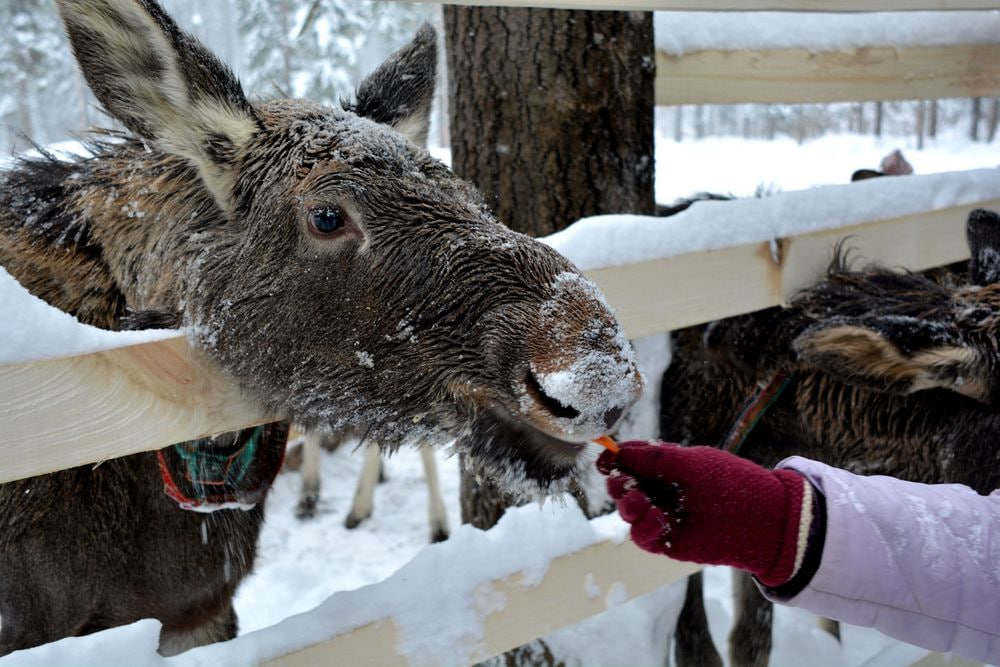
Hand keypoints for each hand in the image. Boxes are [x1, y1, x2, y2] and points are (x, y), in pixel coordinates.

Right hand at [597, 441, 811, 586]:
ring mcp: (663, 516)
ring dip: (627, 506)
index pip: (632, 460)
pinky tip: (658, 520)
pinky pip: (642, 537)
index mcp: (667, 466)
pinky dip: (643, 529)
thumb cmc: (732, 483)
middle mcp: (662, 490)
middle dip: (618, 483)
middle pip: (624, 486)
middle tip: (622, 482)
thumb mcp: (692, 462)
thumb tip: (619, 450)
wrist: (764, 521)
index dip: (616, 459)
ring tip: (640, 503)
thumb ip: (655, 457)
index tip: (605, 458)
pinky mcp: (668, 541)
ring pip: (628, 512)